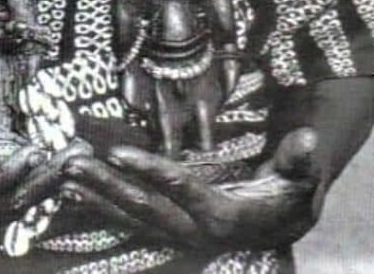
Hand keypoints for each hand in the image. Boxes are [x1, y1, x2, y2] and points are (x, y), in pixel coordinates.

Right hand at [0, 118, 91, 241]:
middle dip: (43, 182)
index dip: (2, 177)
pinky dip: (36, 189)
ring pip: (13, 210)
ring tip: (76, 155)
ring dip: (47, 184)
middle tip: (76, 154)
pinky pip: (10, 208)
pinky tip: (57, 169)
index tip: (31, 152)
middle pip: (6, 207)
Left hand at [64, 128, 319, 251]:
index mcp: (225, 216)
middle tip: (74, 163)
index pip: (183, 191)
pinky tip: (74, 192)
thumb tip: (307, 139)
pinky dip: (102, 206)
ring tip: (65, 174)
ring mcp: (179, 233)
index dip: (152, 172)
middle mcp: (195, 230)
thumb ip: (301, 160)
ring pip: (131, 216)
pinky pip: (130, 219)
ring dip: (97, 196)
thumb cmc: (294, 192)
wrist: (285, 224)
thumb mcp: (304, 176)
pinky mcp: (168, 228)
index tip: (119, 154)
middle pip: (145, 208)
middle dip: (107, 187)